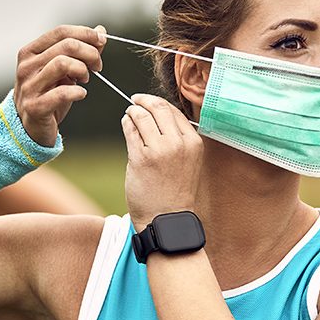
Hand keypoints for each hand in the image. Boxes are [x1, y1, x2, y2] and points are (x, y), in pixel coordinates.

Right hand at [13, 24, 106, 146]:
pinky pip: (61, 93)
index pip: (60, 32)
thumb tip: (100, 30)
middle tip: (97, 66)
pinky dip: (78, 92)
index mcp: (30, 52)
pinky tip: (81, 94)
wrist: (30, 128)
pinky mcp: (35, 107)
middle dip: (90, 53)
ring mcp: (29, 87)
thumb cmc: (48, 95)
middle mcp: (26, 67)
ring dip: (82, 70)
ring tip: (86, 80)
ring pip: (62, 63)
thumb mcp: (64, 70)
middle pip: (66, 46)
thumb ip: (81, 50)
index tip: (101, 41)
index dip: (85, 34)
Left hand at [120, 94, 202, 230]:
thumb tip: (157, 115)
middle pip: (158, 108)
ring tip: (129, 114)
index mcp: (193, 143)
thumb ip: (177, 139)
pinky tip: (126, 124)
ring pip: (141, 116)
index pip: (174, 111)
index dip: (158, 102)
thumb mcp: (187, 161)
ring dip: (132, 112)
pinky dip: (126, 123)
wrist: (166, 219)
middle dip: (143, 100)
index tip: (148, 101)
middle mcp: (178, 144)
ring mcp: (159, 150)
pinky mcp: (140, 158)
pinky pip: (130, 131)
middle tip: (135, 100)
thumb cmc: (175, 192)